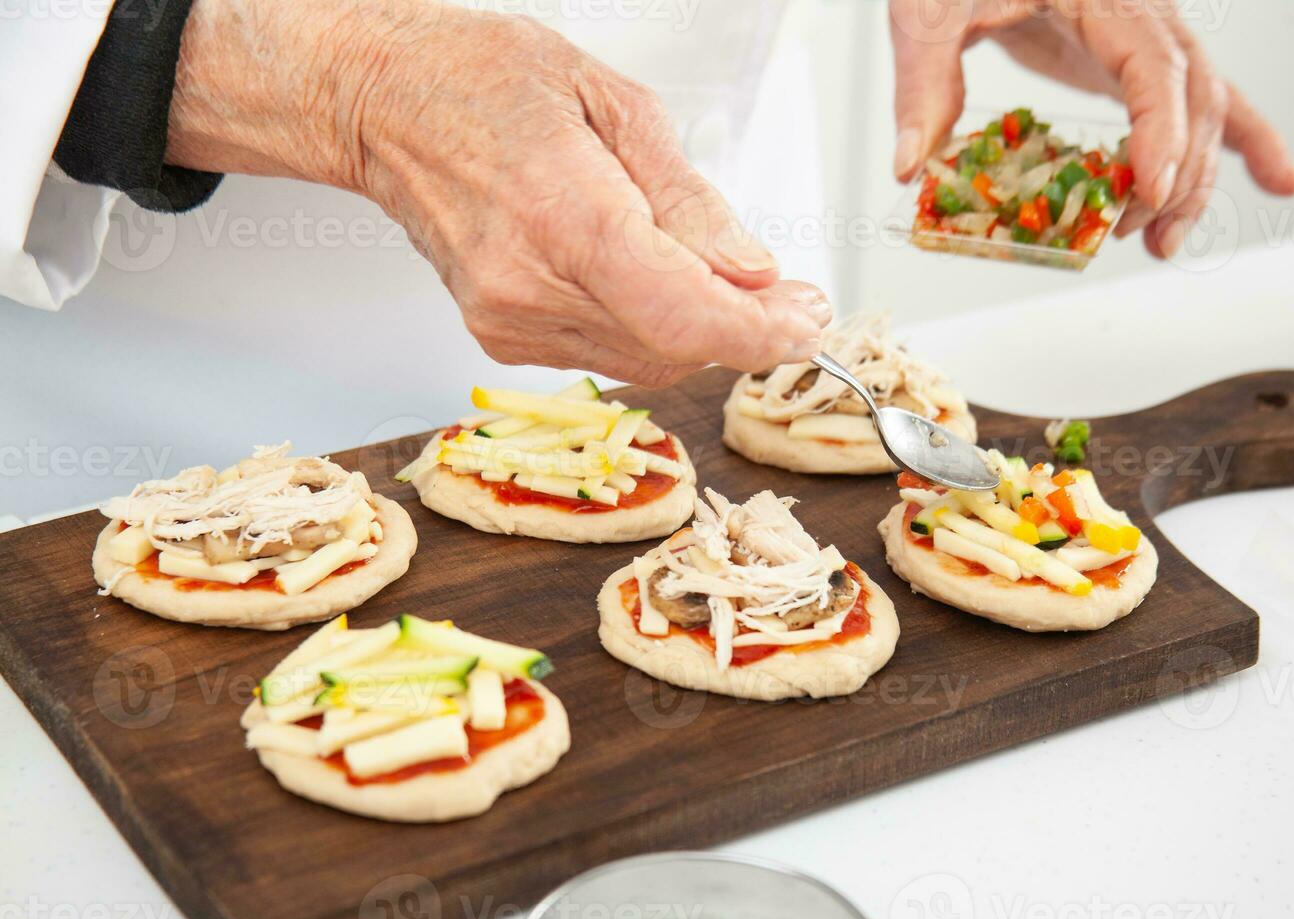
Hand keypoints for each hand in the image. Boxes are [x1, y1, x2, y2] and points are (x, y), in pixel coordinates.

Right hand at [165, 0, 827, 385]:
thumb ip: (689, 201)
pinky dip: (654, 330)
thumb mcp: (614, 104)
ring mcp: (509, 320)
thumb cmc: (483, 81)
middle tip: (796, 299)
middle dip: (749, 331)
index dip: (760, 332)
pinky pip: (607, 352)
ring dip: (706, 335)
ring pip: (647, 360)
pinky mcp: (500, 336)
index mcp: (565, 217)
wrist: (381, 105)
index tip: (809, 323)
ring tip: (743, 289)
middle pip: (675, 348)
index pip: (686, 314)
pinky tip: (668, 289)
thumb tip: (752, 270)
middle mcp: (531, 286)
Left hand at [889, 0, 1293, 258]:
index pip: (1153, 66)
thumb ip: (923, 82)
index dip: (1160, 132)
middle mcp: (1140, 13)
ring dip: (1197, 179)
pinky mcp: (1138, 55)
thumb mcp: (929, 9)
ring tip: (1164, 244)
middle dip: (1180, 175)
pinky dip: (1247, 137)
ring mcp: (1146, 34)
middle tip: (1143, 236)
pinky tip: (1280, 178)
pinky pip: (1206, 96)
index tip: (1149, 189)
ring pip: (1204, 107)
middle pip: (1193, 96)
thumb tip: (910, 163)